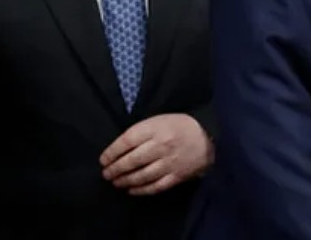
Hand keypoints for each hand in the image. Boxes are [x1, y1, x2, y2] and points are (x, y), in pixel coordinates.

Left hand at [99, 113, 213, 195]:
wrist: (207, 136)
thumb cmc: (179, 125)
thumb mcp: (158, 119)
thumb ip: (141, 132)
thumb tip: (119, 147)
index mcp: (154, 128)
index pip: (127, 141)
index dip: (112, 152)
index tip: (103, 160)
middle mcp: (160, 146)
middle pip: (132, 161)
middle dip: (115, 169)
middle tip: (106, 174)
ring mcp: (169, 163)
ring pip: (141, 176)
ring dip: (125, 181)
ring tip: (116, 182)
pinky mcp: (177, 176)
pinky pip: (156, 186)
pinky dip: (141, 190)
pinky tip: (131, 190)